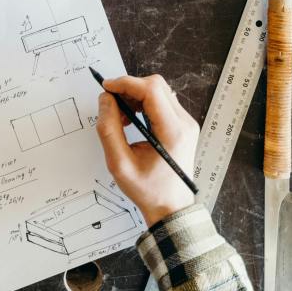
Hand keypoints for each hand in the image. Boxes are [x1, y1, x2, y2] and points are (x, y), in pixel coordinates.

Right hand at [96, 74, 198, 226]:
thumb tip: (105, 99)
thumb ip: (109, 129)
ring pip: (159, 90)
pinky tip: (133, 120)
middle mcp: (184, 123)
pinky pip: (162, 101)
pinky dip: (143, 103)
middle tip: (112, 106)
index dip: (126, 83)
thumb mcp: (120, 164)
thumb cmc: (148, 190)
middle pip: (156, 86)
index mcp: (173, 132)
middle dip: (129, 89)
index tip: (107, 88)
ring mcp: (186, 122)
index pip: (151, 90)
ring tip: (122, 118)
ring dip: (135, 96)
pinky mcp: (183, 124)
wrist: (171, 207)